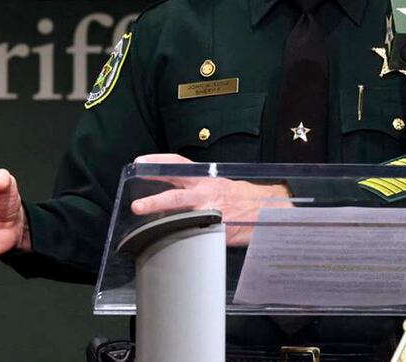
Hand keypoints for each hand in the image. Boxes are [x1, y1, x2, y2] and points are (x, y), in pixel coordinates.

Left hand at [131, 154, 291, 244]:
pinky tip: (170, 244)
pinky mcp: (218, 230)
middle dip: (155, 201)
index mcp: (205, 178)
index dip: (158, 162)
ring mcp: (212, 213)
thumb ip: (196, 188)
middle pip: (176, 195)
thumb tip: (172, 193)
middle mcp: (207, 193)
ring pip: (182, 218)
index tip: (140, 162)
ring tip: (148, 231)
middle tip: (137, 206)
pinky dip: (183, 239)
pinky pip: (196, 235)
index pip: (177, 164)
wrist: (267, 206)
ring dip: (163, 224)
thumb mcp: (217, 184)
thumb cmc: (240, 196)